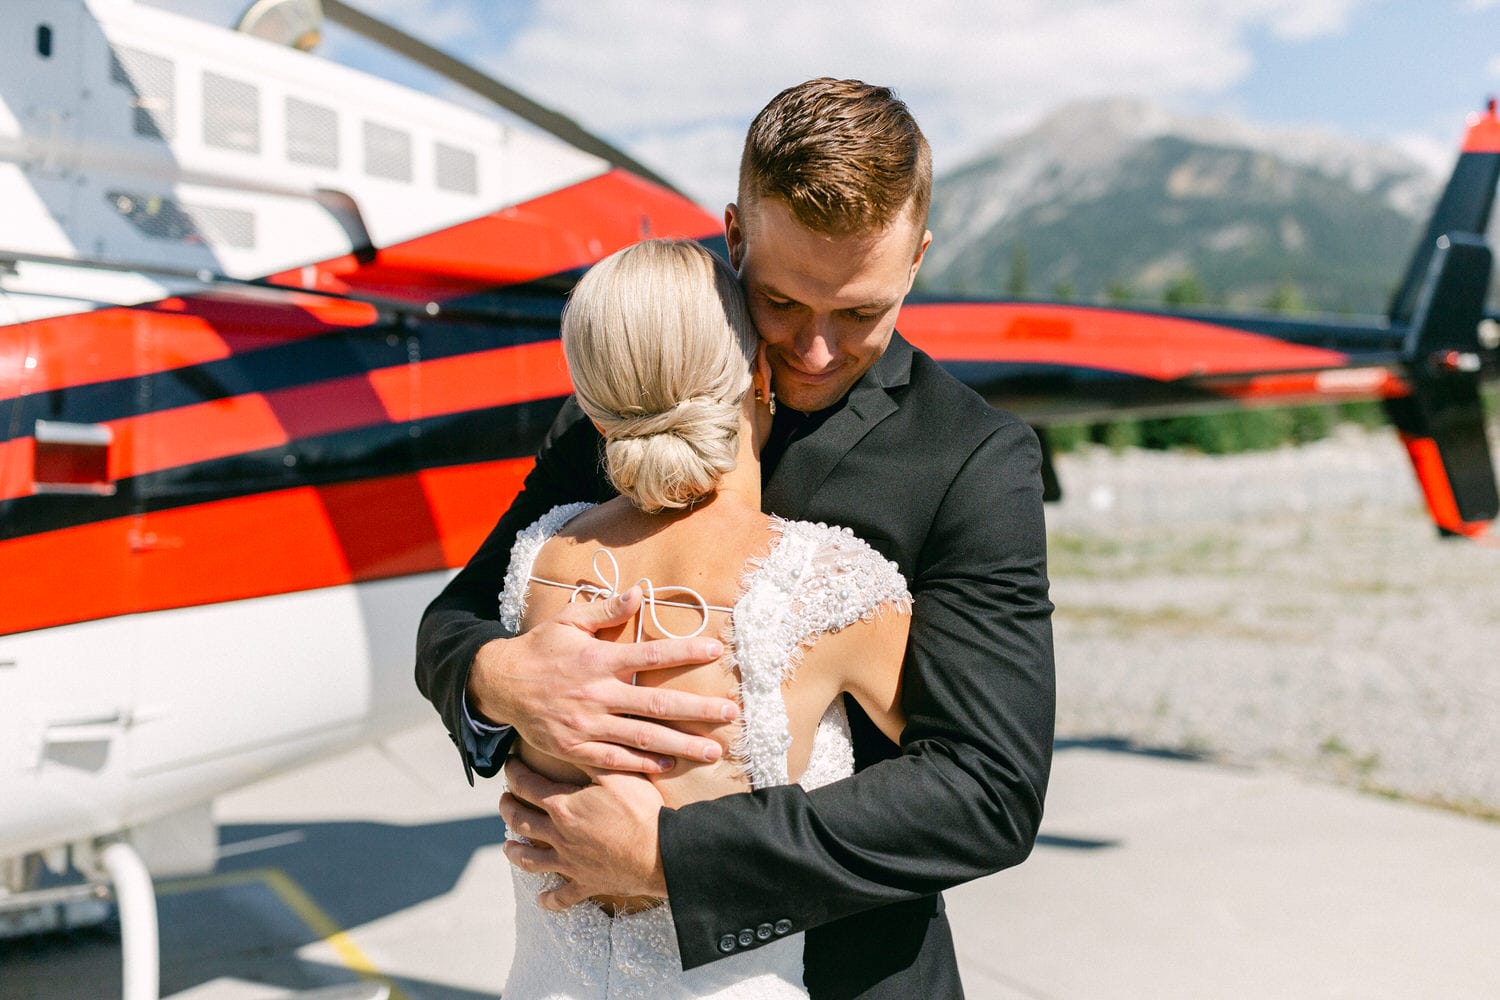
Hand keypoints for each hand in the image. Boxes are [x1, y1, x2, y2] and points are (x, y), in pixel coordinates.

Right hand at [468, 586, 737, 771]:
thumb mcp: (568, 621)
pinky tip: (670, 765)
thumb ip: (605, 609)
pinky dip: (644, 764)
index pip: (650, 654)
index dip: (685, 651)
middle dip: (697, 710)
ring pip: (643, 738)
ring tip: (714, 751)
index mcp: (598, 659)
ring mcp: (587, 725)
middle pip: (656, 704)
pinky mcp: (576, 749)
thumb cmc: (540, 649)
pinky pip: (616, 760)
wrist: (499, 685)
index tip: (716, 650)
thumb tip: (639, 592)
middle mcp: (597, 694)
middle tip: (730, 714)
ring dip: (681, 745)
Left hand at [500, 756, 667, 906]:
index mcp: (564, 807)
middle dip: (508, 808)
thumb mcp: (617, 773)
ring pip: (531, 860)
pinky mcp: (586, 883)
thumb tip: (572, 739)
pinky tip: (541, 899)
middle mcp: (560, 836)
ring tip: (507, 846)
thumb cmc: (641, 811)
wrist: (659, 854)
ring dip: (515, 852)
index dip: (515, 773)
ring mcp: (570, 863)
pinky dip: (549, 899)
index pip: (528, 786)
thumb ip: (592, 757)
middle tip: (503, 800)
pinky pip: (562, 896)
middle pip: (521, 822)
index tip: (509, 764)